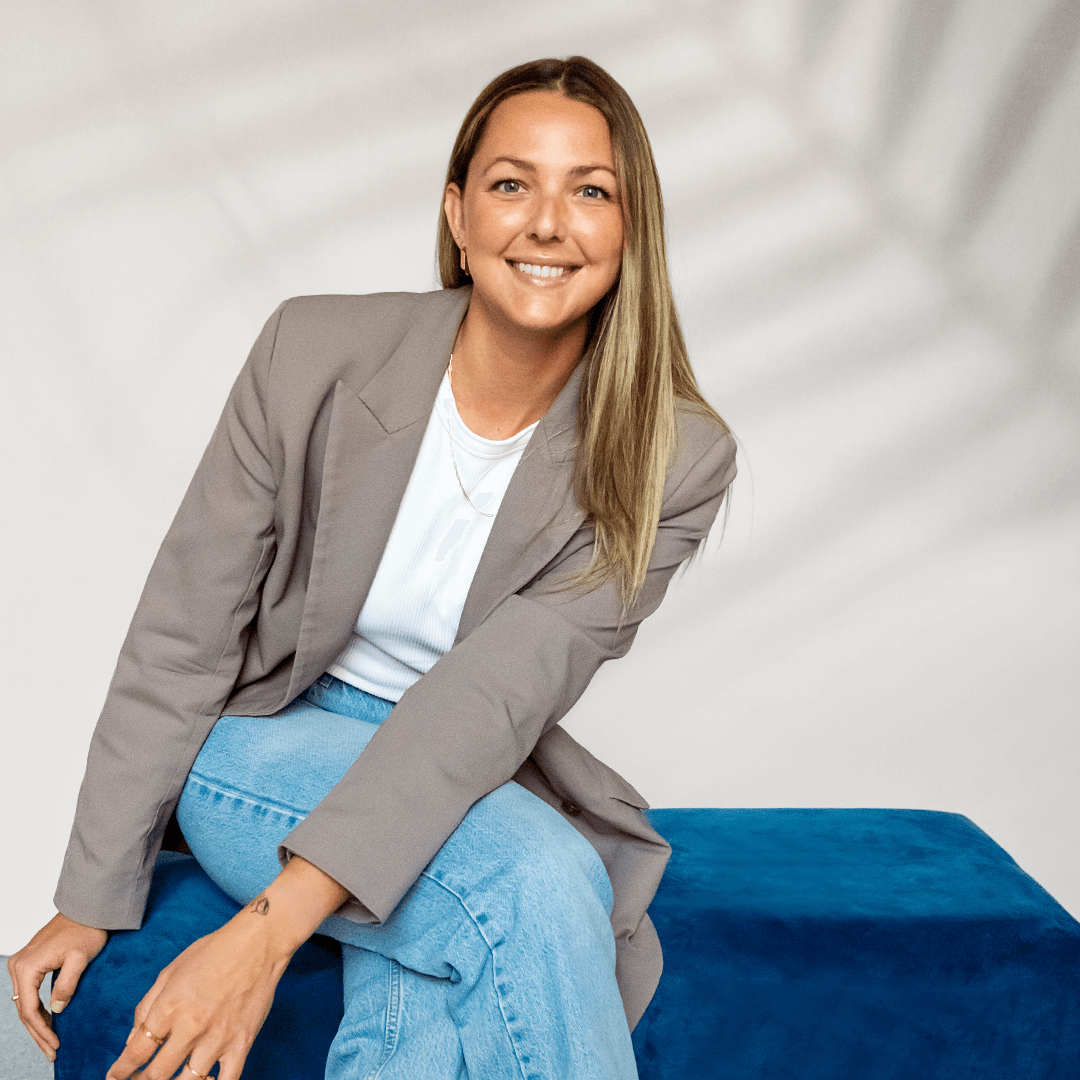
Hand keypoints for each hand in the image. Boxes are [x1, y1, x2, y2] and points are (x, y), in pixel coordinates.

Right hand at [8, 913, 107, 1061]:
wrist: (89, 908)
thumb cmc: (87, 929)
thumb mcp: (80, 959)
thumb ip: (67, 986)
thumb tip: (57, 1010)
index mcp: (27, 966)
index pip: (29, 1010)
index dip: (42, 1032)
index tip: (55, 1046)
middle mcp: (18, 965)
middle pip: (24, 1010)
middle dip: (38, 1033)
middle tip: (52, 1052)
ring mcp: (22, 963)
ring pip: (25, 1003)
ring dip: (37, 1024)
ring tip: (50, 1043)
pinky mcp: (30, 962)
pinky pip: (30, 993)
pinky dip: (37, 1010)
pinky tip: (48, 1023)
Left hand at [103, 908, 291, 1079]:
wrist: (258, 942)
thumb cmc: (214, 951)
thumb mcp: (171, 970)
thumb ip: (146, 1005)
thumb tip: (132, 1039)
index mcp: (170, 1006)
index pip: (136, 1052)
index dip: (121, 1070)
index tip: (115, 1076)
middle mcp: (191, 1026)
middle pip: (157, 1074)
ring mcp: (218, 1038)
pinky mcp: (243, 1042)